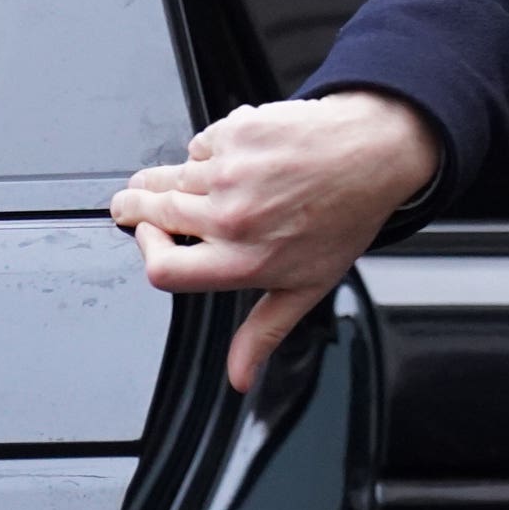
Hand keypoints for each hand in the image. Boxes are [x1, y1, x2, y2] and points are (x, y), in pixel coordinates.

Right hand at [109, 91, 439, 392]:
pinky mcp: (235, 133)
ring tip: (182, 182)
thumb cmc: (345, 218)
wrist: (374, 154)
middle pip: (149, 214)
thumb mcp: (308, 285)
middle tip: (135, 205)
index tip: (147, 239)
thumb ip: (264, 332)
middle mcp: (232, 219)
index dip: (147, 252)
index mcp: (244, 261)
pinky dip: (211, 149)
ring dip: (165, 180)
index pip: (161, 269)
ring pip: (167, 177)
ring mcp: (231, 173)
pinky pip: (200, 143)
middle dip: (134, 208)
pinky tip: (238, 159)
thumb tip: (239, 376)